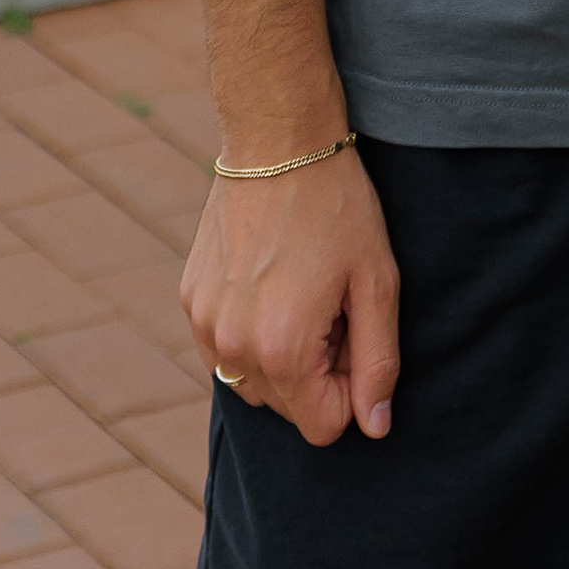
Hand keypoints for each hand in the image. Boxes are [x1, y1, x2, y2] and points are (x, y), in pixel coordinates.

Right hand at [182, 145, 399, 447]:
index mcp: (283, 350)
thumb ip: (378, 362)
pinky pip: (225, 349)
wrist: (278, 142)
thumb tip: (375, 427)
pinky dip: (251, 332)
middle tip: (332, 303)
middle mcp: (233, 349)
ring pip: (254, 382)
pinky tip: (272, 280)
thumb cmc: (337, 208)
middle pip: (288, 407)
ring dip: (282, 355)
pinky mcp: (189, 301)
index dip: (350, 388)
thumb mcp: (377, 282)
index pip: (323, 427)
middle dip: (318, 370)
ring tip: (303, 290)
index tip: (355, 332)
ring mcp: (204, 326)